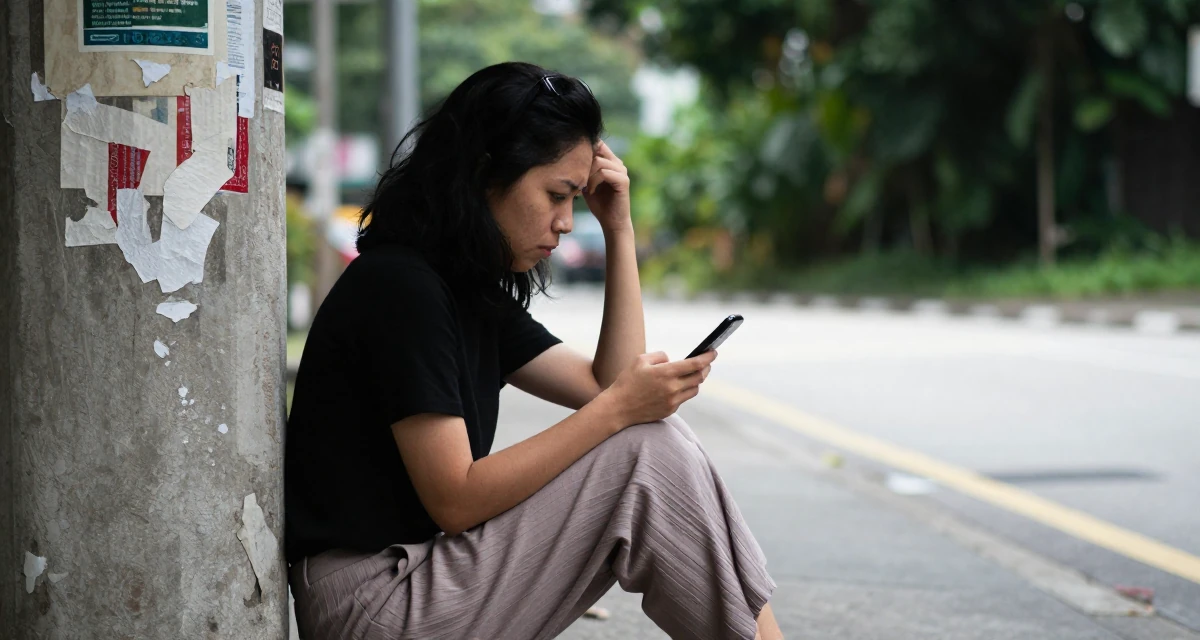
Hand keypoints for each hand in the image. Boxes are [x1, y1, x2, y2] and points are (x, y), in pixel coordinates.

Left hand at [582, 141, 630, 233]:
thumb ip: (583, 170)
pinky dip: (593, 182)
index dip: (584, 149)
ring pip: (599, 162)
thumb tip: (569, 157)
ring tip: (585, 188)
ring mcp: (622, 171)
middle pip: (597, 149)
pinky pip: (604, 173)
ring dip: (587, 175)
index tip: (573, 164)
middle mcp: (618, 163)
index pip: (598, 143)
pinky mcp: (623, 181)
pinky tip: (591, 192)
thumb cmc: (599, 204)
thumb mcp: (587, 183)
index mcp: (610, 162)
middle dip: (584, 163)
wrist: (611, 222)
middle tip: (579, 180)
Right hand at [601, 350, 716, 426]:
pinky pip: (683, 398)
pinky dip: (684, 390)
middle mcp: (672, 388)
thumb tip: (672, 360)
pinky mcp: (670, 410)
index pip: (695, 364)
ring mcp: (672, 401)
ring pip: (695, 389)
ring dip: (697, 380)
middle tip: (706, 362)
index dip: (708, 357)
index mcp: (666, 373)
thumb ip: (659, 356)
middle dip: (706, 368)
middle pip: (699, 377)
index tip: (714, 352)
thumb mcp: (640, 360)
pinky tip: (679, 385)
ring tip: (693, 373)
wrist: (618, 408)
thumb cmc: (627, 381)